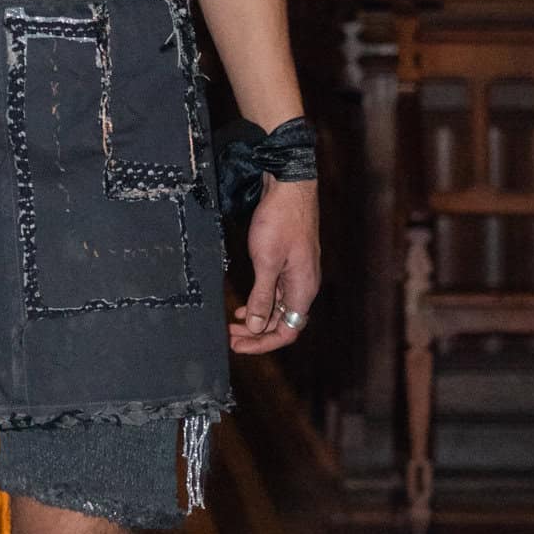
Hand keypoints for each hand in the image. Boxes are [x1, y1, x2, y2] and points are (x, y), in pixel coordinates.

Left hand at [229, 178, 319, 352]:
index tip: (239, 346)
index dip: (263, 343)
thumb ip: (262, 296)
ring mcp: (297, 274)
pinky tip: (244, 306)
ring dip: (257, 319)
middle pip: (283, 323)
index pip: (288, 331)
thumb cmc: (280, 221)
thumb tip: (257, 326)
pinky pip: (276, 292)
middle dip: (257, 333)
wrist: (289, 186)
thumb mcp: (266, 262)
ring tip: (233, 325)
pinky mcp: (289, 263)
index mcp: (303, 289)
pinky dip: (260, 302)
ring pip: (278, 308)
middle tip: (230, 338)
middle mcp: (304, 285)